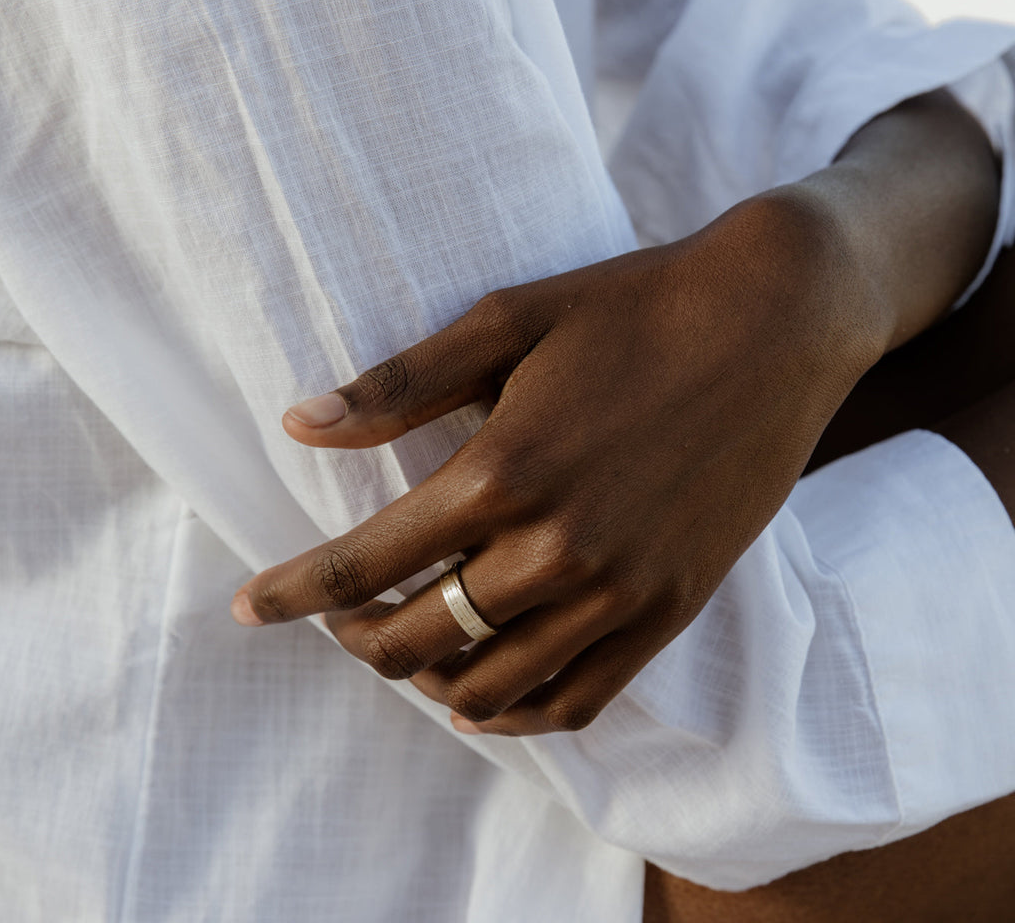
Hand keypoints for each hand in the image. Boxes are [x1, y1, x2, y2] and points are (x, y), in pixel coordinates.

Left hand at [231, 185, 883, 734]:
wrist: (775, 319)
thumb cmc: (634, 307)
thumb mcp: (507, 321)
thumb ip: (399, 386)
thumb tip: (297, 425)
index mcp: (504, 471)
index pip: (365, 563)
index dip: (293, 594)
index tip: (246, 610)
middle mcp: (558, 548)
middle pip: (419, 637)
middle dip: (356, 638)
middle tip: (339, 616)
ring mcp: (622, 588)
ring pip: (493, 685)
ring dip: (429, 678)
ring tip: (409, 647)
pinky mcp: (673, 604)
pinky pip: (580, 699)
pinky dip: (518, 714)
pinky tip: (487, 698)